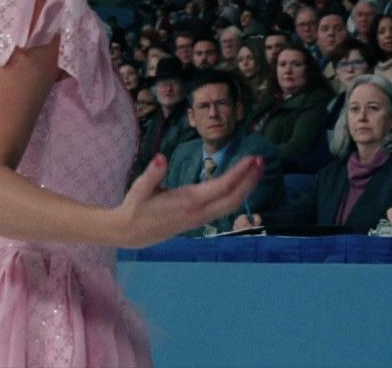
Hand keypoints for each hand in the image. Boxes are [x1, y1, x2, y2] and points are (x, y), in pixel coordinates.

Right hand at [112, 154, 263, 247]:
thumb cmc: (135, 208)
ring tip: (257, 169)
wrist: (129, 234)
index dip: (240, 173)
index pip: (221, 187)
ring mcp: (201, 219)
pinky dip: (237, 195)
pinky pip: (224, 208)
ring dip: (247, 187)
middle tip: (262, 160)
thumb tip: (160, 157)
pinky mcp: (199, 221)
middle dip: (250, 180)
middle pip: (233, 198)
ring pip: (231, 205)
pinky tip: (242, 184)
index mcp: (188, 202)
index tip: (252, 159)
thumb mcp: (139, 189)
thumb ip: (152, 173)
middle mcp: (199, 212)